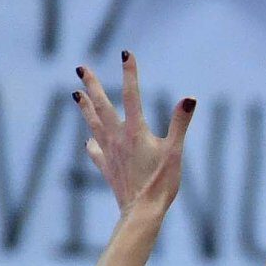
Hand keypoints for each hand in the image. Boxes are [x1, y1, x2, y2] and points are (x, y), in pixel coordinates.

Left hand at [72, 52, 194, 216]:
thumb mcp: (175, 152)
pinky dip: (92, 143)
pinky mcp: (107, 168)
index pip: (131, 95)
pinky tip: (89, 140)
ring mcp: (109, 153)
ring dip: (85, 107)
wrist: (142, 212)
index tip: (125, 53)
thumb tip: (189, 98)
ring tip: (76, 94)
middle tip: (81, 68)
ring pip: (93, 124)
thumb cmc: (161, 183)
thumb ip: (180, 123)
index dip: (129, 73)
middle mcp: (117, 138)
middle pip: (101, 105)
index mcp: (135, 131)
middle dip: (92, 85)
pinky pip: (96, 151)